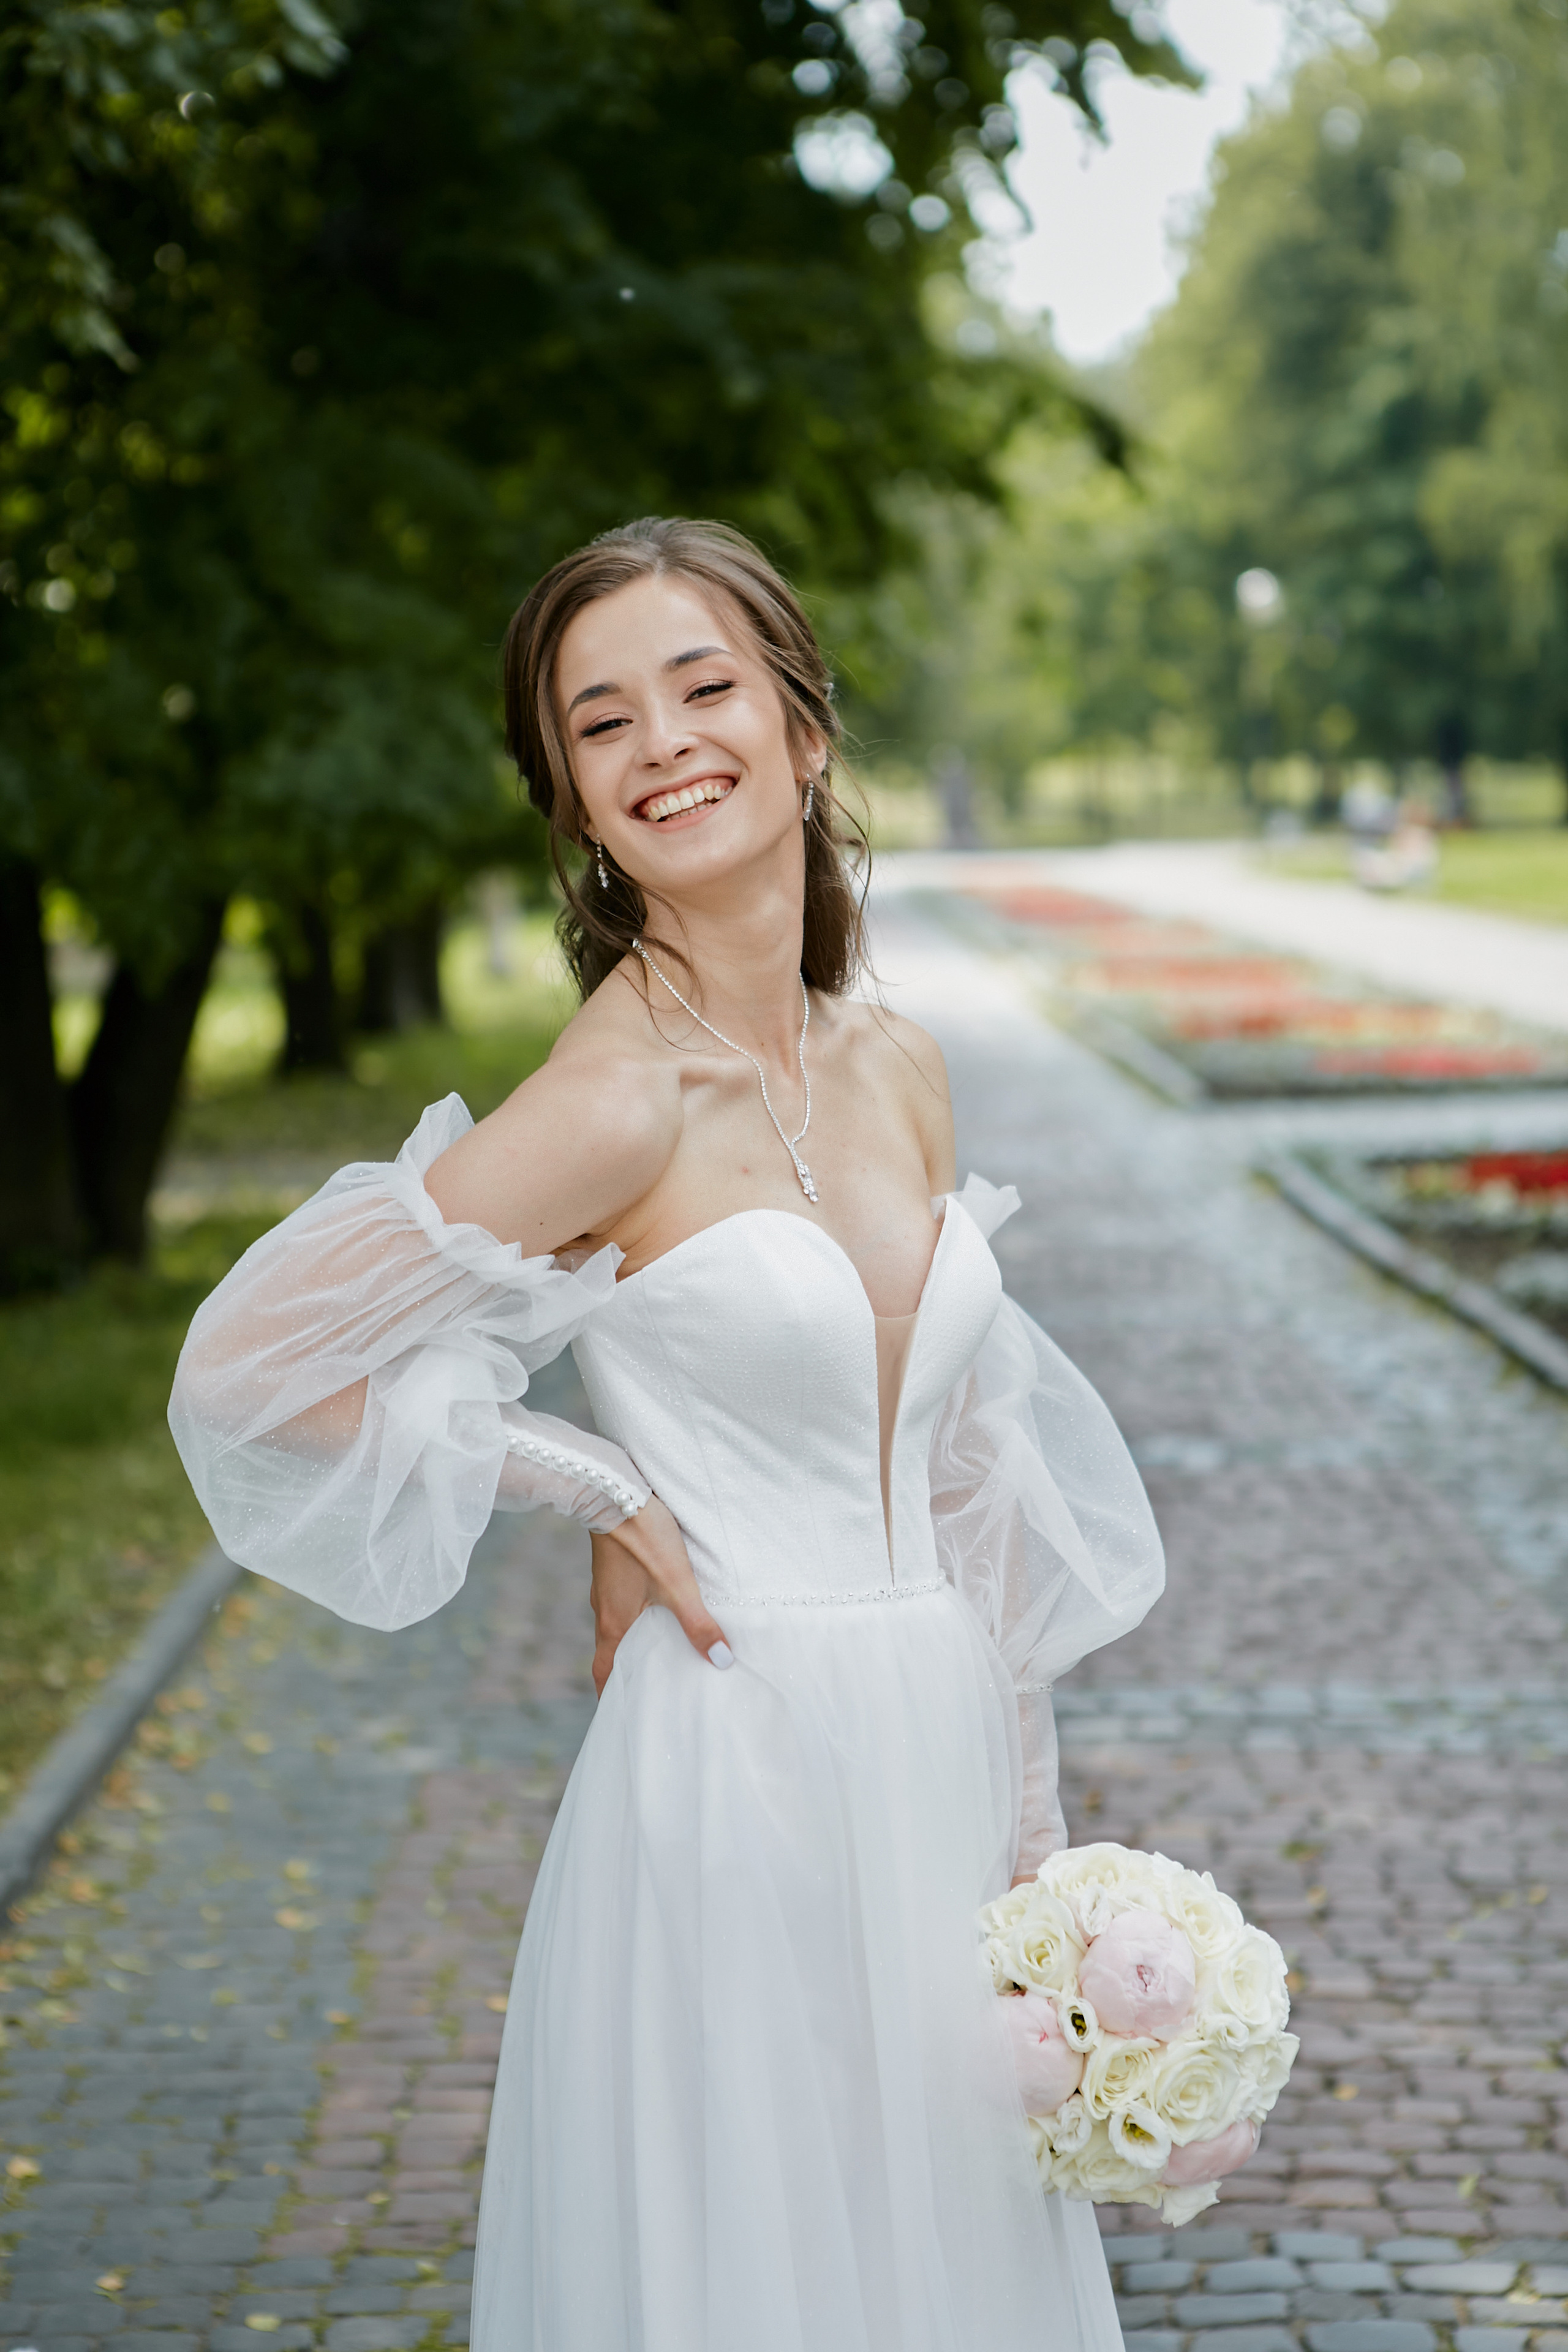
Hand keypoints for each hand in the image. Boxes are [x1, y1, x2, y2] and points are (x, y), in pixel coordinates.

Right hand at [587, 1494, 731, 1697]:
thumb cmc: (643, 1539)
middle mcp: (605, 1610)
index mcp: (614, 1623)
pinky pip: (623, 1602)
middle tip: (651, 1690)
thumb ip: (698, 1624)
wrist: (614, 1489)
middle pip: (612, 1653)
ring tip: (663, 1653)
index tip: (623, 1716)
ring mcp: (607, 1587)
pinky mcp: (614, 1567)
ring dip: (635, 1642)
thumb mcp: (678, 1584)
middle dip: (629, 1673)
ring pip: (619, 1625)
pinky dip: (637, 1615)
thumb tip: (721, 1662)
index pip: (606, 1673)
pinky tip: (659, 1608)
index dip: (612, 1697)